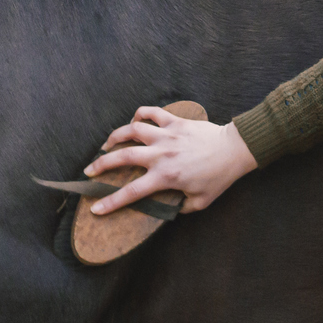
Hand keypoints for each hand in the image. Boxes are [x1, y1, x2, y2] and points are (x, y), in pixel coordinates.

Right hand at [85, 108, 256, 214]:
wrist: (234, 149)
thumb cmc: (219, 177)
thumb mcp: (200, 201)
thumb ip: (181, 208)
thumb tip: (169, 209)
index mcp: (165, 177)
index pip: (131, 193)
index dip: (110, 202)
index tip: (95, 208)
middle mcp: (161, 154)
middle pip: (122, 156)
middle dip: (101, 164)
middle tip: (88, 170)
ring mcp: (167, 135)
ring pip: (132, 130)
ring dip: (115, 135)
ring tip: (106, 143)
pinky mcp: (175, 122)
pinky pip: (153, 112)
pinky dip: (141, 113)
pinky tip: (135, 119)